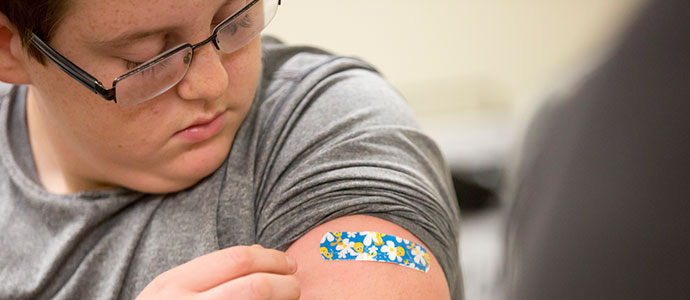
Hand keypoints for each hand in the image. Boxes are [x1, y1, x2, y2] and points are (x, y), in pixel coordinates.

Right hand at [135, 245, 299, 299]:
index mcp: (173, 284)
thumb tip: (262, 253)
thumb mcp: (172, 291)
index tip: (288, 263)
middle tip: (295, 285)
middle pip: (256, 286)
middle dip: (286, 284)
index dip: (272, 259)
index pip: (237, 259)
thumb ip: (209, 273)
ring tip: (290, 298)